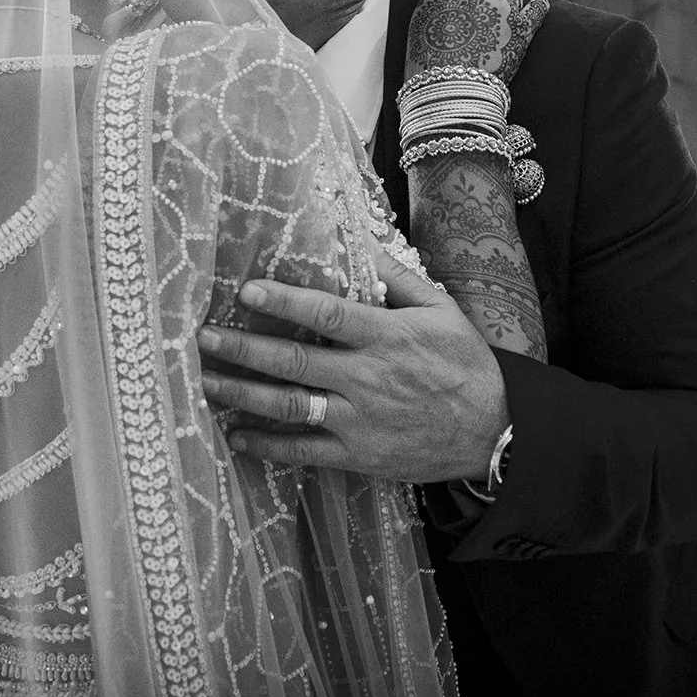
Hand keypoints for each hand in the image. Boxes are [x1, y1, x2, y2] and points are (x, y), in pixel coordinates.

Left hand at [198, 244, 509, 482]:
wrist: (494, 431)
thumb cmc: (466, 364)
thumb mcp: (442, 309)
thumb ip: (399, 276)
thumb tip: (362, 241)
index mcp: (386, 337)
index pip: (326, 314)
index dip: (283, 302)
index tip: (246, 291)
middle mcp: (367, 378)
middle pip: (293, 361)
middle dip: (243, 348)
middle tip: (203, 337)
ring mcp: (359, 421)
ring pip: (289, 406)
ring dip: (242, 394)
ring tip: (205, 381)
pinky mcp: (358, 456)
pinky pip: (304, 451)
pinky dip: (267, 445)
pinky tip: (237, 436)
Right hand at [406, 0, 549, 81]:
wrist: (448, 90)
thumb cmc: (426, 61)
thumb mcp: (419, 20)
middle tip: (484, 4)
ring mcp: (503, 5)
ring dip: (508, 1)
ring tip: (502, 20)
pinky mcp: (524, 26)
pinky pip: (539, 6)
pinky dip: (537, 5)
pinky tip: (535, 6)